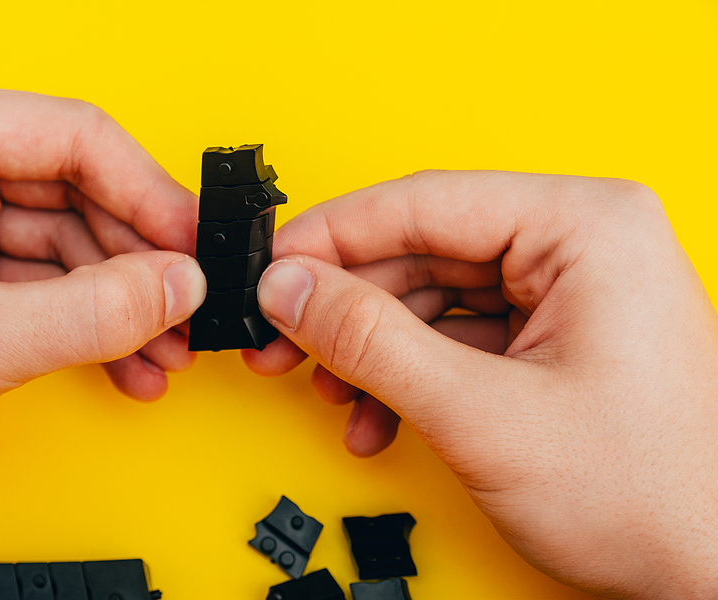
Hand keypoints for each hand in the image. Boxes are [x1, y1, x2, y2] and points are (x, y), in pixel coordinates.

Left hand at [0, 84, 205, 514]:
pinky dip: (99, 323)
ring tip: (166, 347)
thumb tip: (178, 285)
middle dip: (141, 261)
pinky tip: (130, 361)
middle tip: (187, 306)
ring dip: (129, 301)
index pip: (76, 136)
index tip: (191, 245)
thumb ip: (90, 311)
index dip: (148, 193)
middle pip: (86, 191)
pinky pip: (59, 283)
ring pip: (80, 241)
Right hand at [247, 171, 717, 597]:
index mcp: (585, 226)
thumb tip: (291, 288)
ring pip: (430, 297)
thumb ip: (371, 341)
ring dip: (370, 349)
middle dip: (343, 305)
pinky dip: (408, 374)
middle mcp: (580, 245)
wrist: (715, 576)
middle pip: (421, 250)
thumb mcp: (482, 413)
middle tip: (280, 338)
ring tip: (329, 391)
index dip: (332, 235)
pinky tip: (376, 414)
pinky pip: (457, 335)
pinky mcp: (554, 335)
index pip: (424, 202)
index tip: (271, 265)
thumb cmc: (654, 497)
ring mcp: (568, 291)